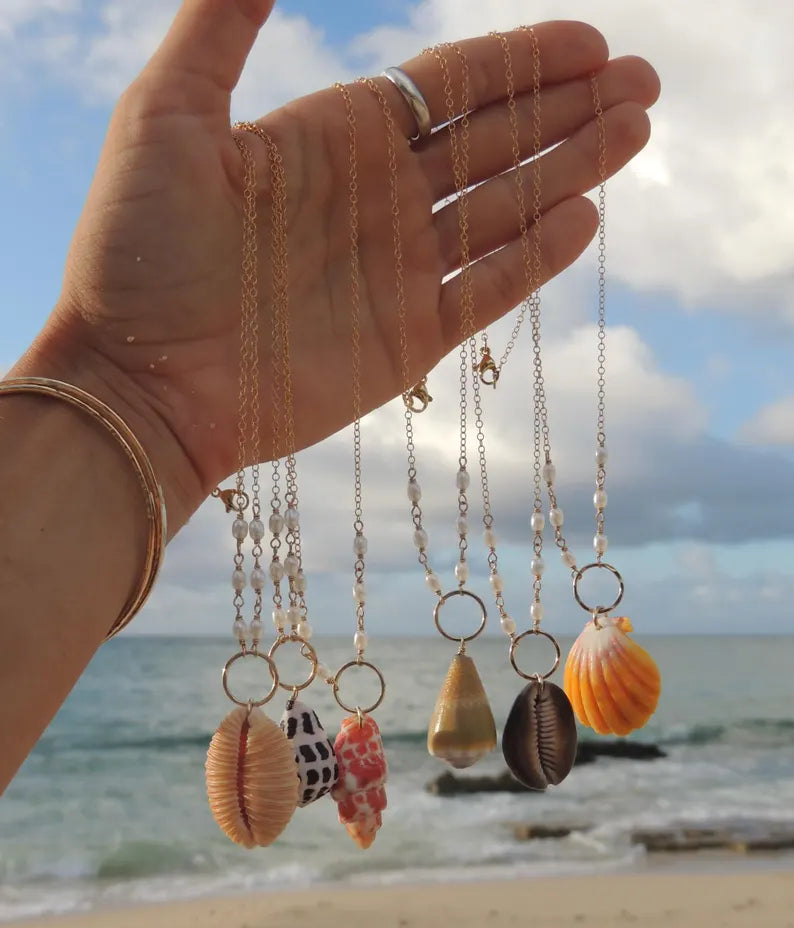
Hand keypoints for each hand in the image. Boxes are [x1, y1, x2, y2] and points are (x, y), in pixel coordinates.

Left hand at [22, 0, 659, 529]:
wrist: (137, 383)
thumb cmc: (134, 252)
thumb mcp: (164, 114)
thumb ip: (221, 24)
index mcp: (335, 136)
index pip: (450, 86)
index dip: (522, 61)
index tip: (590, 42)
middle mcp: (378, 198)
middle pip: (495, 140)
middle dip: (569, 109)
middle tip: (641, 82)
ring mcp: (398, 271)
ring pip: (505, 209)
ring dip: (572, 171)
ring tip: (636, 132)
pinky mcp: (408, 340)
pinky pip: (487, 291)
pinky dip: (536, 259)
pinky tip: (585, 221)